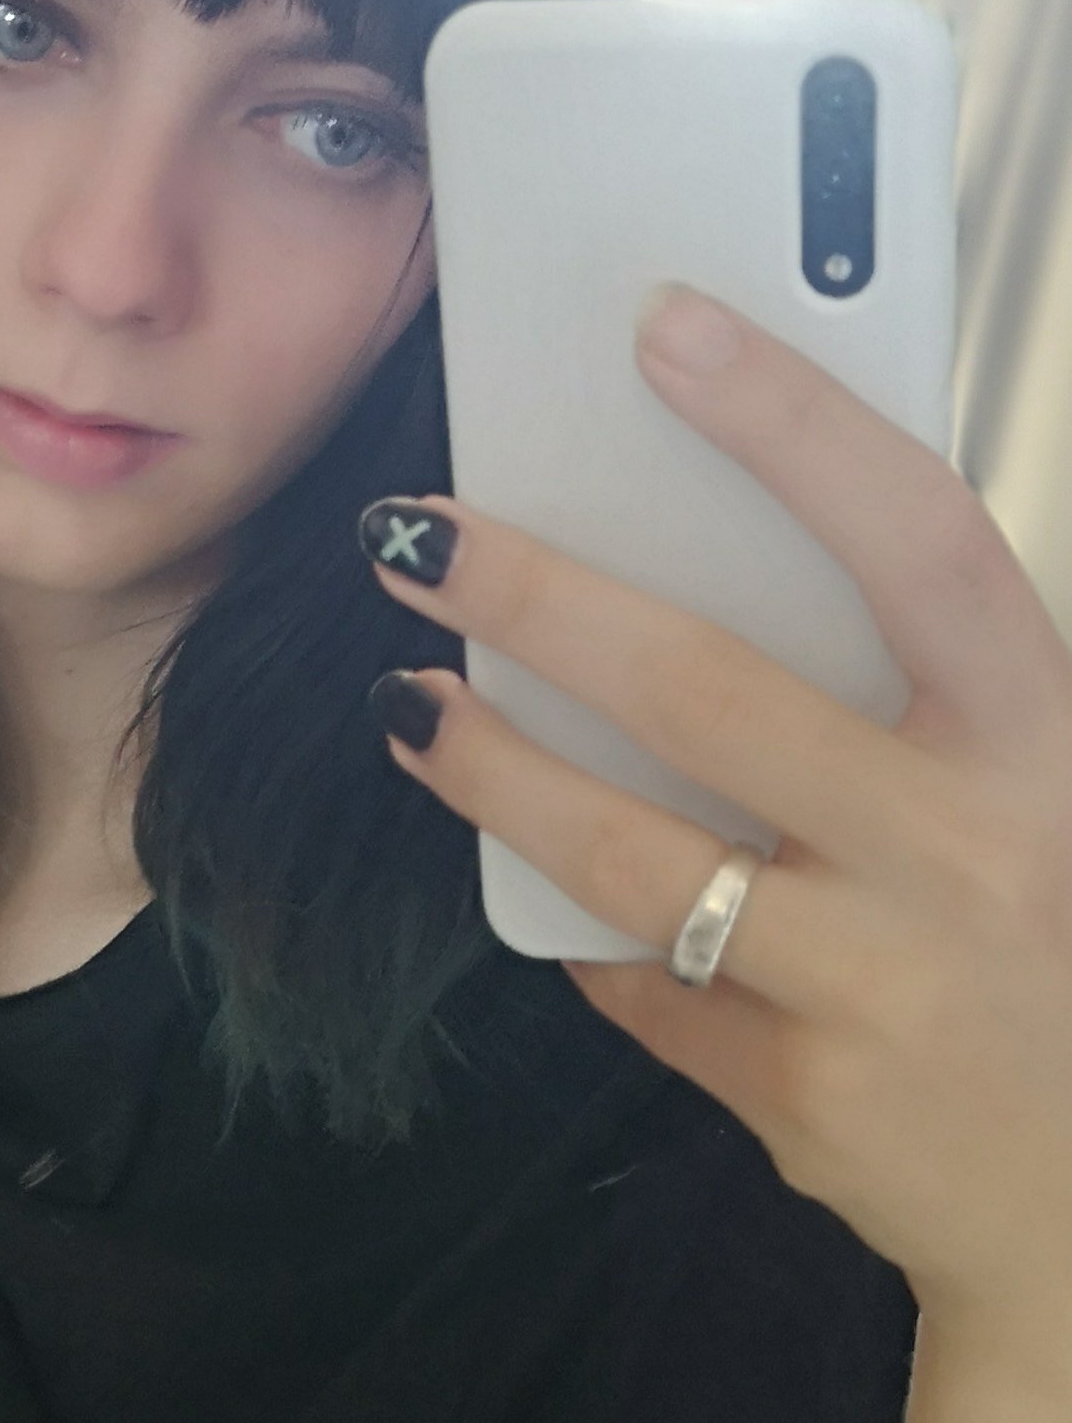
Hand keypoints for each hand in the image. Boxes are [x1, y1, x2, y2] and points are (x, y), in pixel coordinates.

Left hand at [364, 287, 1071, 1355]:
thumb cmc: (1049, 952)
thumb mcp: (1034, 794)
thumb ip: (920, 694)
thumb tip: (721, 545)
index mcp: (1038, 746)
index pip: (921, 545)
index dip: (795, 426)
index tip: (667, 330)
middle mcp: (964, 856)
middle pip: (711, 693)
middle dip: (539, 599)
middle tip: (415, 537)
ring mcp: (874, 985)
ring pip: (632, 855)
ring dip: (497, 772)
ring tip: (415, 709)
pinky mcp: (796, 1093)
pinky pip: (647, 985)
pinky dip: (589, 927)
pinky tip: (544, 874)